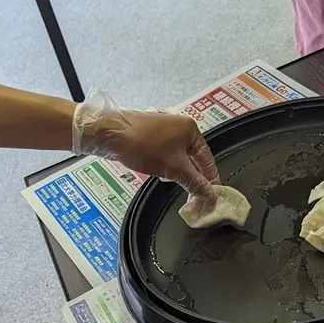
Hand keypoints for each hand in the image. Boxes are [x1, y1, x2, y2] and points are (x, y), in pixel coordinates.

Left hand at [72, 88, 220, 201]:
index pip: (207, 159)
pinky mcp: (151, 134)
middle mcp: (180, 125)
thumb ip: (194, 182)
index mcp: (191, 129)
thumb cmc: (144, 146)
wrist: (111, 133)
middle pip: (194, 157)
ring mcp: (165, 128)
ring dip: (181, 172)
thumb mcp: (174, 168)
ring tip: (182, 188)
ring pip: (179, 156)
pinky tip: (165, 175)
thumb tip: (210, 194)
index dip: (210, 179)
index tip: (212, 196)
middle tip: (197, 197)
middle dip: (195, 177)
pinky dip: (168, 165)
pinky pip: (167, 152)